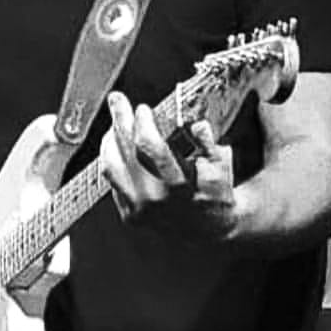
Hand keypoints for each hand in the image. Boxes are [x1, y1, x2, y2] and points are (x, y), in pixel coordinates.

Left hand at [100, 91, 237, 240]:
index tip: (143, 108)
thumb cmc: (215, 193)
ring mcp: (139, 209)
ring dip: (109, 140)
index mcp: (178, 185)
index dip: (142, 123)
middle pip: (125, 152)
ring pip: (111, 167)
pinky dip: (113, 160)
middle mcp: (154, 199)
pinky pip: (112, 182)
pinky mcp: (129, 215)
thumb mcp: (221, 164)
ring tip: (114, 123)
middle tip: (117, 100)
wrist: (210, 229)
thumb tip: (197, 126)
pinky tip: (117, 147)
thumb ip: (208, 143)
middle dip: (120, 120)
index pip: (149, 147)